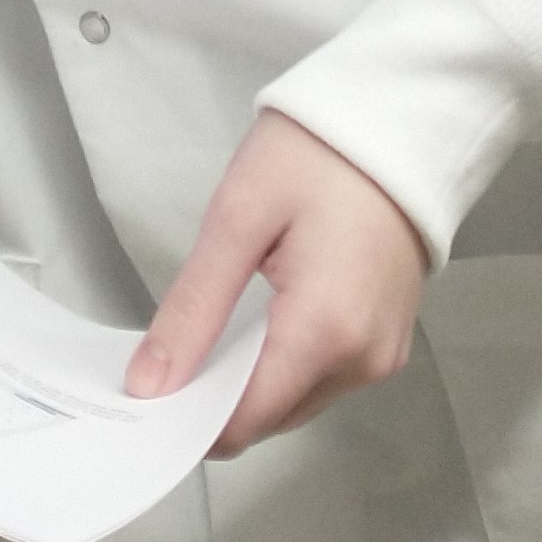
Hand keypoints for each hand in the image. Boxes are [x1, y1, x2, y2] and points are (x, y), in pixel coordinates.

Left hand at [125, 111, 427, 454]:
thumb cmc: (317, 155)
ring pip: (296, 401)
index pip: (244, 421)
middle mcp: (363, 360)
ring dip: (248, 382)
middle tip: (166, 355)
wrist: (397, 120)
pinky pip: (323, 377)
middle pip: (270, 417)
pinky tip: (254, 326)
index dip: (188, 418)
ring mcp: (382, 354)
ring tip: (209, 333)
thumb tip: (150, 383)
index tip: (144, 395)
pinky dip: (283, 363)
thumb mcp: (237, 219)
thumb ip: (193, 309)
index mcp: (326, 332)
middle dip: (214, 400)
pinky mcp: (388, 340)